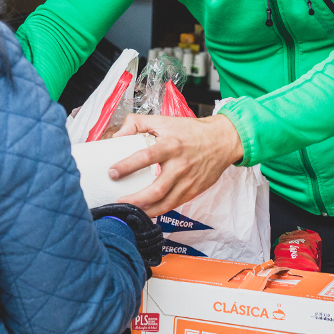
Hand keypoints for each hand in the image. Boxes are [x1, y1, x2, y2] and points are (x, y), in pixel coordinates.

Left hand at [110, 113, 243, 216]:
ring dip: (145, 210)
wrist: (222, 141)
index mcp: (170, 145)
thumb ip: (137, 123)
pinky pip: (173, 206)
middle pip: (156, 189)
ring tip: (127, 211)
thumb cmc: (190, 131)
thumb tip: (117, 136)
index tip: (112, 172)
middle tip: (118, 201)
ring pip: (164, 203)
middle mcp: (179, 165)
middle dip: (135, 199)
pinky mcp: (193, 192)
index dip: (127, 166)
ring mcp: (187, 181)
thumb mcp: (163, 120)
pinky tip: (145, 212)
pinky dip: (158, 212)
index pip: (146, 157)